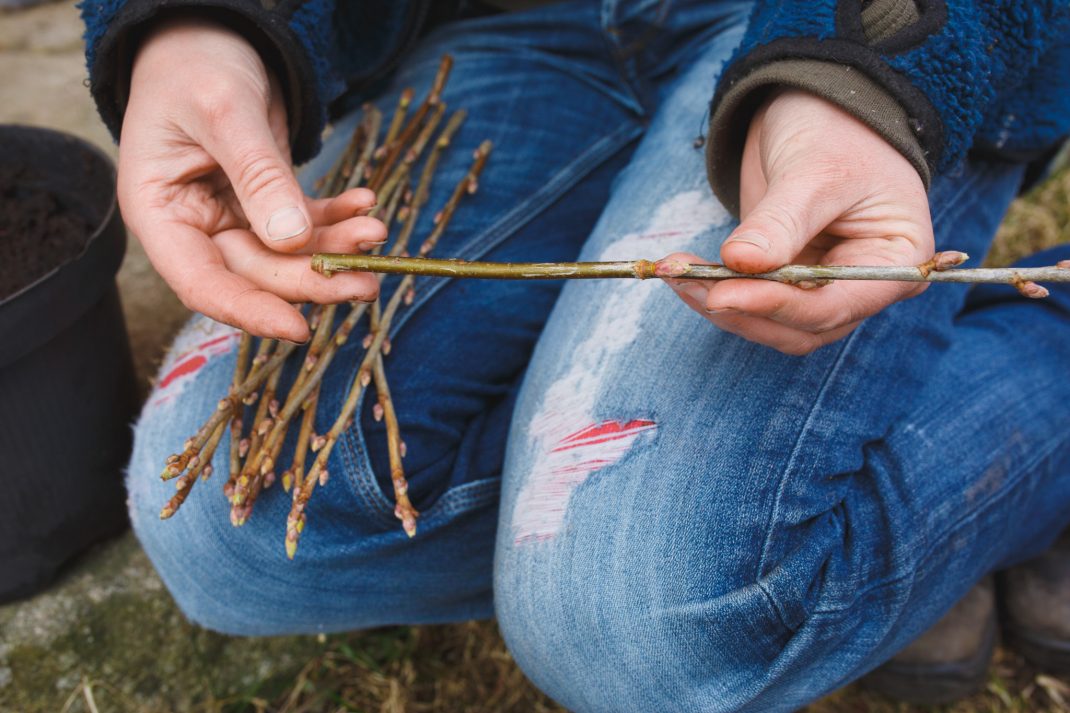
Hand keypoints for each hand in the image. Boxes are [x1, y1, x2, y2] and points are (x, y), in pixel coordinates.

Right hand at [119, 17, 382, 341]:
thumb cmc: (195, 66)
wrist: (206, 37)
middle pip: (256, 274)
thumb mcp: (224, 111)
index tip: (299, 329)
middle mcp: (196, 226)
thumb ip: (257, 175)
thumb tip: (293, 241)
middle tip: (367, 282)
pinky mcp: (266, 203)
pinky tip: (365, 206)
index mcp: (160, 214)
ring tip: (377, 232)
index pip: (201, 282)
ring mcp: (233, 218)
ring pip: (289, 255)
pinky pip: (306, 223)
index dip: (249, 311)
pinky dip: (337, 219)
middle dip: (312, 279)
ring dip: (335, 249)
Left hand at [666, 89, 933, 354]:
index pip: (835, 306)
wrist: (820, 110)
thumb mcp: (814, 171)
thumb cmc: (838, 132)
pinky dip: (716, 291)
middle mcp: (863, 287)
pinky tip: (683, 273)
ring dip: (721, 305)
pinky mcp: (787, 283)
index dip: (777, 306)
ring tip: (676, 272)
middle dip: (742, 308)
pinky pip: (750, 303)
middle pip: (800, 327)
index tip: (723, 294)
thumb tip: (741, 263)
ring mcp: (824, 290)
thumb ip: (780, 222)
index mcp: (896, 263)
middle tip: (688, 281)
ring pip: (770, 324)